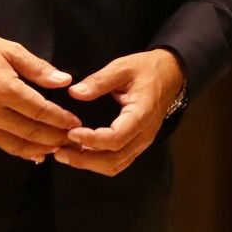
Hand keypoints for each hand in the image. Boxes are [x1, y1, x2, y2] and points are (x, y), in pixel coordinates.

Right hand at [0, 32, 80, 162]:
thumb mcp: (11, 50)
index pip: (40, 110)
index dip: (60, 119)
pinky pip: (4, 145)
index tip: (75, 122)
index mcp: (5, 88)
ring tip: (61, 148)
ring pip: (18, 144)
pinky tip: (38, 153)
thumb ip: (38, 68)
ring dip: (42, 148)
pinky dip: (23, 152)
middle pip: (31, 131)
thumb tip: (64, 80)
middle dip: (56, 137)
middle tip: (74, 139)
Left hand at [52, 49, 185, 177]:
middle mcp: (144, 134)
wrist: (171, 74)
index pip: (117, 138)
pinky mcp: (137, 143)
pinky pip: (118, 161)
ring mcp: (142, 141)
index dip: (92, 140)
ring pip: (116, 165)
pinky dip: (98, 162)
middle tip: (59, 151)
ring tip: (66, 154)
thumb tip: (75, 93)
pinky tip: (81, 153)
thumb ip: (99, 80)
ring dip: (90, 164)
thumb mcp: (123, 67)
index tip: (70, 132)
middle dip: (85, 160)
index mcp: (142, 114)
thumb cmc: (147, 69)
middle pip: (114, 159)